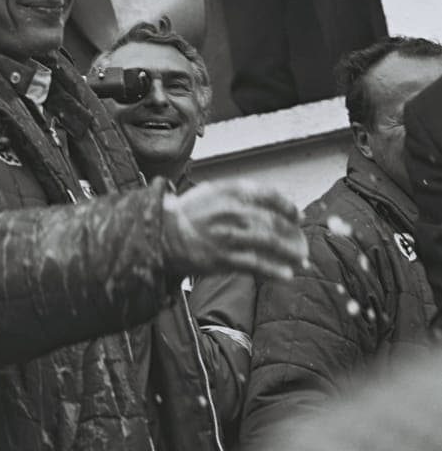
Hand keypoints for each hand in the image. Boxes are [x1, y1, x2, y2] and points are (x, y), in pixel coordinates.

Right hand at [162, 178, 307, 278]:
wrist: (162, 233)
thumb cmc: (187, 212)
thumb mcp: (212, 191)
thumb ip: (238, 193)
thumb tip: (264, 198)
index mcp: (231, 193)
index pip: (269, 195)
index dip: (288, 206)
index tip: (297, 215)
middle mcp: (233, 212)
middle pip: (274, 221)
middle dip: (293, 233)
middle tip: (302, 243)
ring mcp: (230, 235)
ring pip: (269, 243)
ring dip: (290, 253)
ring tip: (301, 261)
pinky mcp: (224, 258)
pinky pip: (255, 264)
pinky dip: (273, 271)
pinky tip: (286, 275)